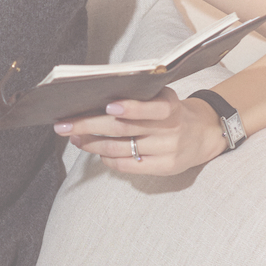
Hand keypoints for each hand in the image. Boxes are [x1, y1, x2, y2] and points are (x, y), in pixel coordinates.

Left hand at [53, 88, 226, 174]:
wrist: (202, 134)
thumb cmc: (170, 111)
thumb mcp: (162, 97)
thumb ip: (139, 97)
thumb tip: (96, 99)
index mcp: (170, 107)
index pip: (152, 109)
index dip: (131, 108)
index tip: (108, 107)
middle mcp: (170, 130)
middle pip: (123, 129)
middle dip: (88, 126)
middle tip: (63, 124)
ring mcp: (167, 151)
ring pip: (120, 149)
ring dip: (91, 143)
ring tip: (74, 137)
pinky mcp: (163, 168)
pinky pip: (127, 166)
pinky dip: (107, 159)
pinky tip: (96, 152)